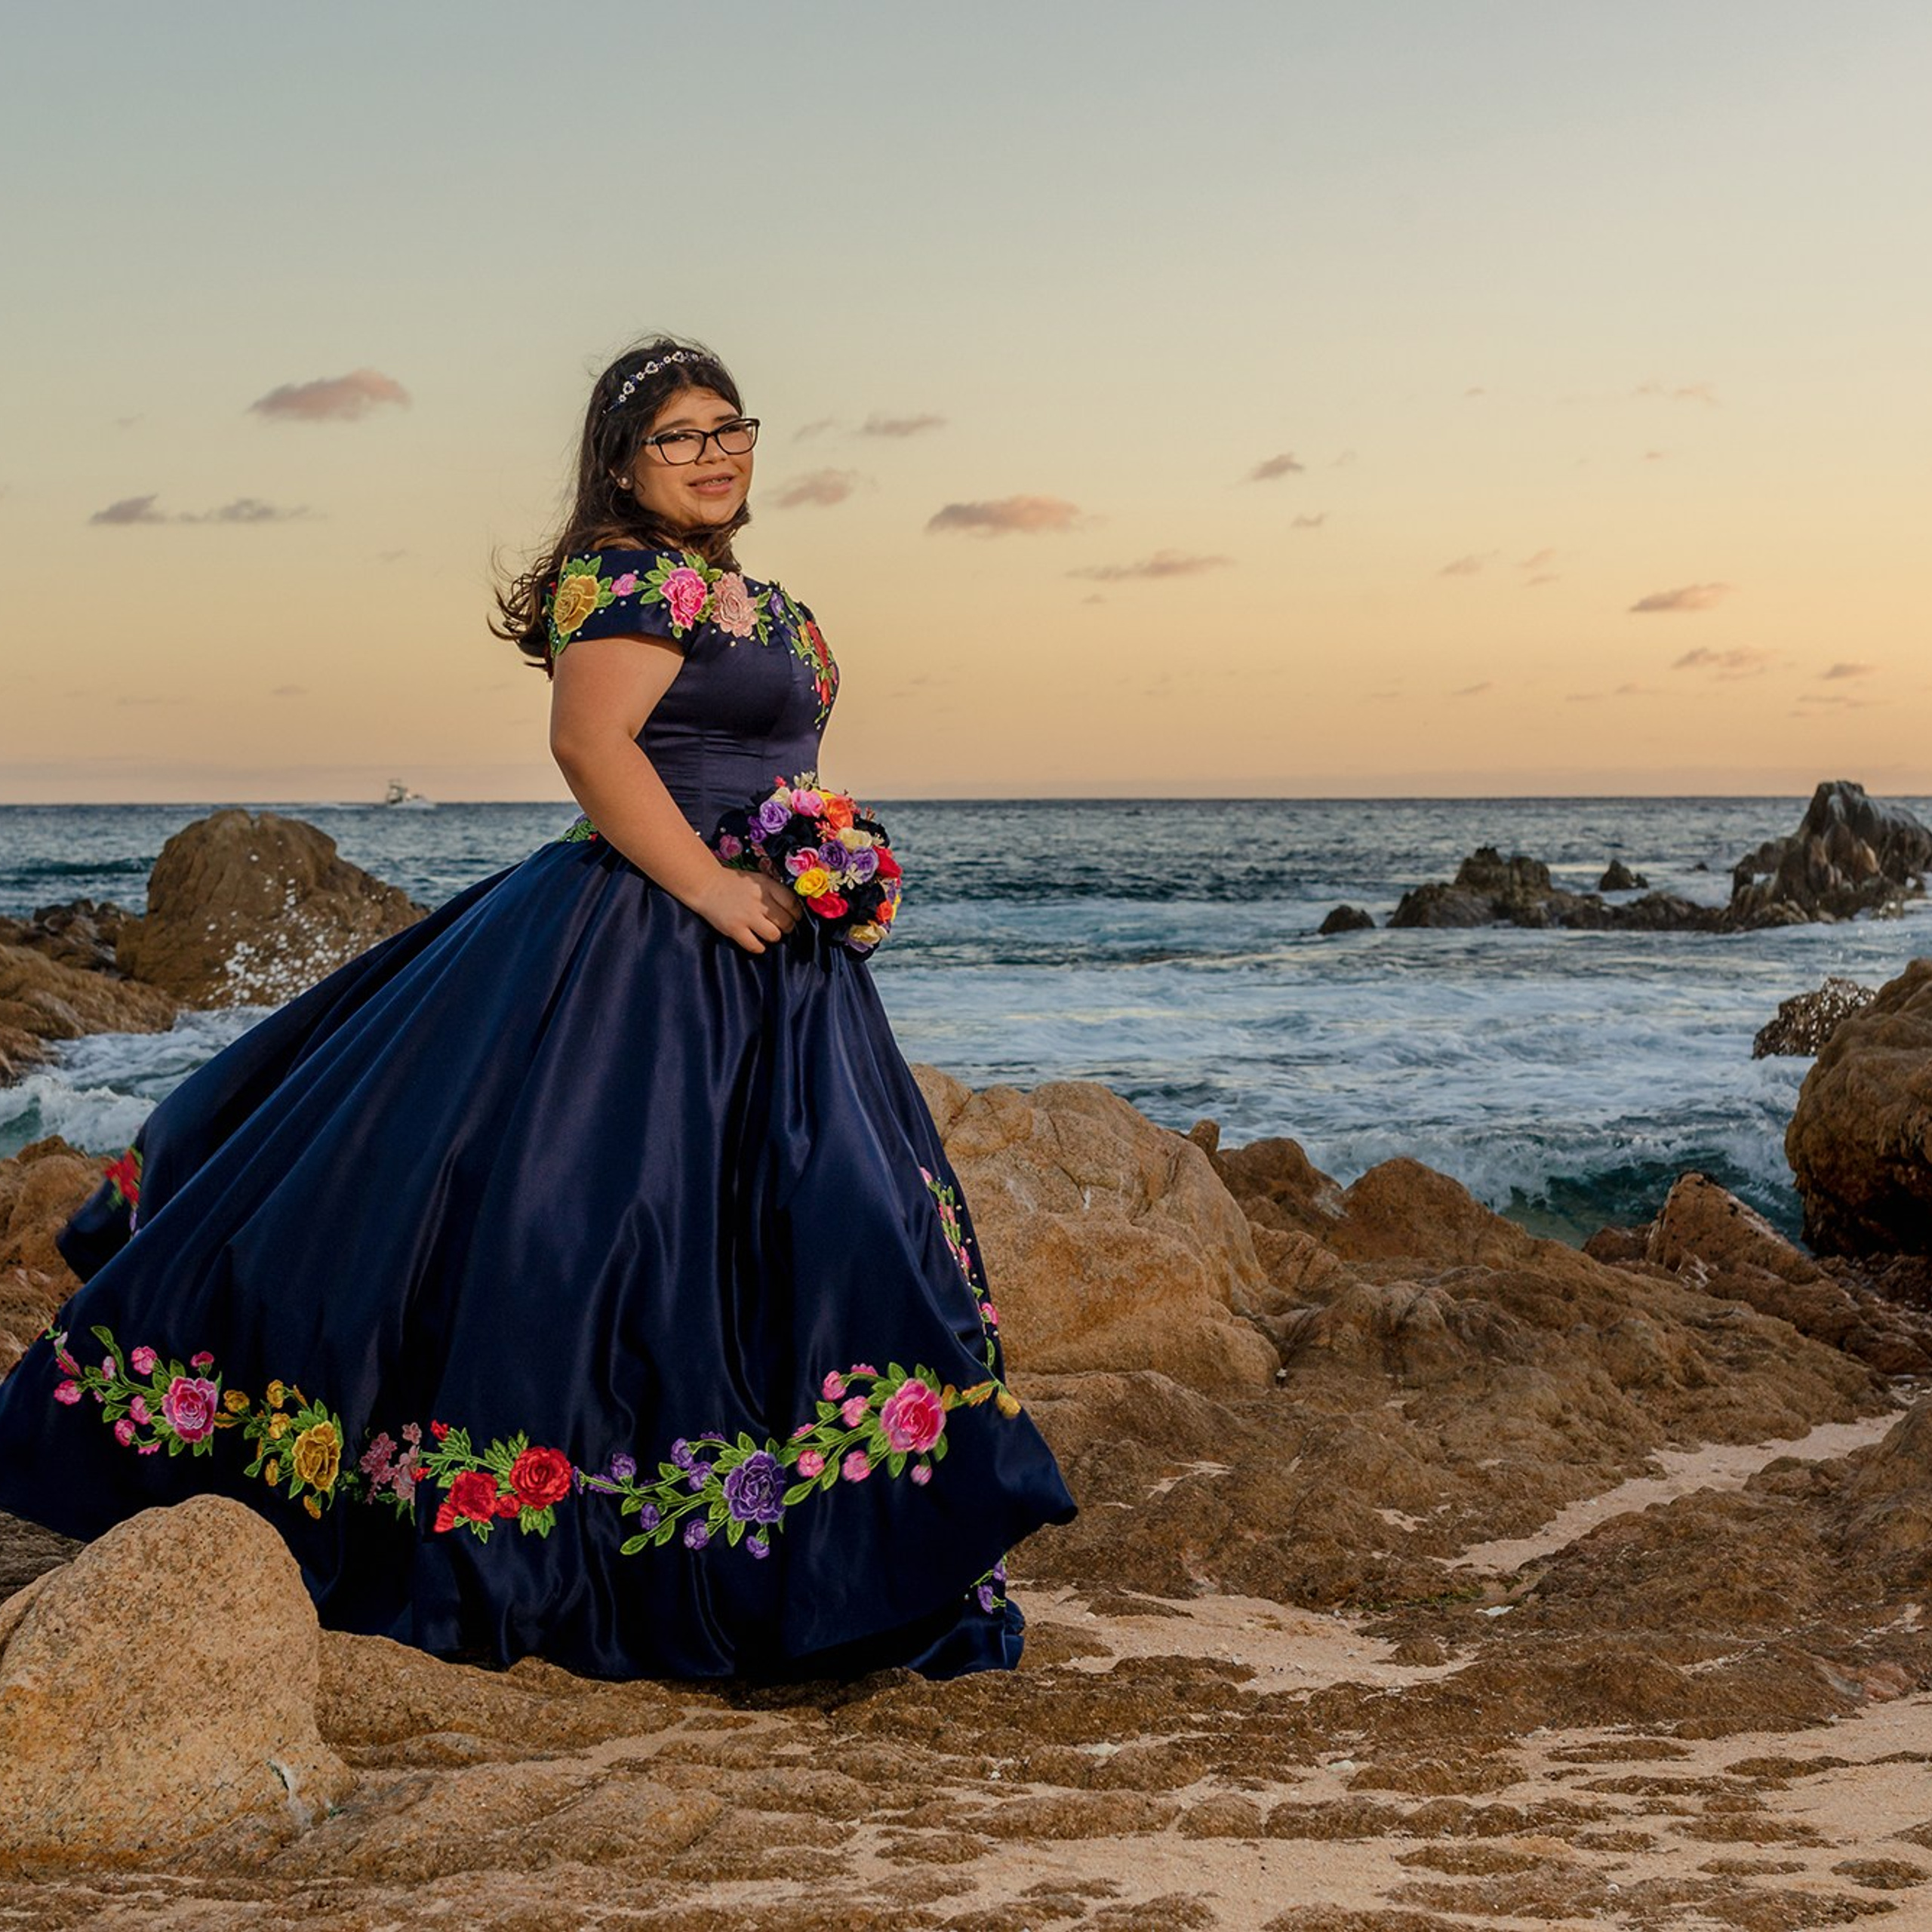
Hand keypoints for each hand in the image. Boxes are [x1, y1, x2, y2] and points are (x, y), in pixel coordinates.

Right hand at [690, 865, 805, 953]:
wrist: (706, 885)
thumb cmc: (734, 883)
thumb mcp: (758, 879)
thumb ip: (774, 891)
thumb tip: (793, 908)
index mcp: (767, 886)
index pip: (792, 903)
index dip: (797, 913)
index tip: (794, 916)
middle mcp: (759, 901)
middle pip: (786, 921)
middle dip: (787, 927)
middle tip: (781, 927)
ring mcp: (747, 916)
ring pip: (774, 935)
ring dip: (774, 936)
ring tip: (768, 933)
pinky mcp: (735, 929)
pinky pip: (755, 946)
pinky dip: (759, 947)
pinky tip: (756, 942)